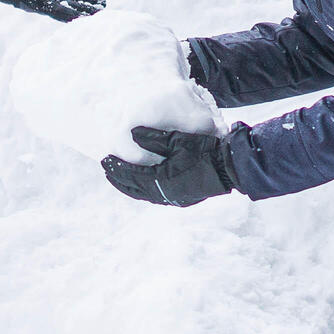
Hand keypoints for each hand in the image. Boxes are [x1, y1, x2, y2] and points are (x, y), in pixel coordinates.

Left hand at [101, 125, 235, 205]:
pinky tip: (142, 184)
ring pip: (145, 195)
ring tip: (120, 177)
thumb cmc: (203, 151)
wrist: (228, 168)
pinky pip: (156, 196)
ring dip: (131, 186)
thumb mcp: (177, 140)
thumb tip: (132, 134)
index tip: (105, 160)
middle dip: (119, 179)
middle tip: (107, 169)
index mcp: (161, 180)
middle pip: (134, 189)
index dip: (117, 168)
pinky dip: (144, 190)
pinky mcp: (182, 198)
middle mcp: (164, 194)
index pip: (132, 175)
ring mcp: (174, 198)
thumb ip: (153, 139)